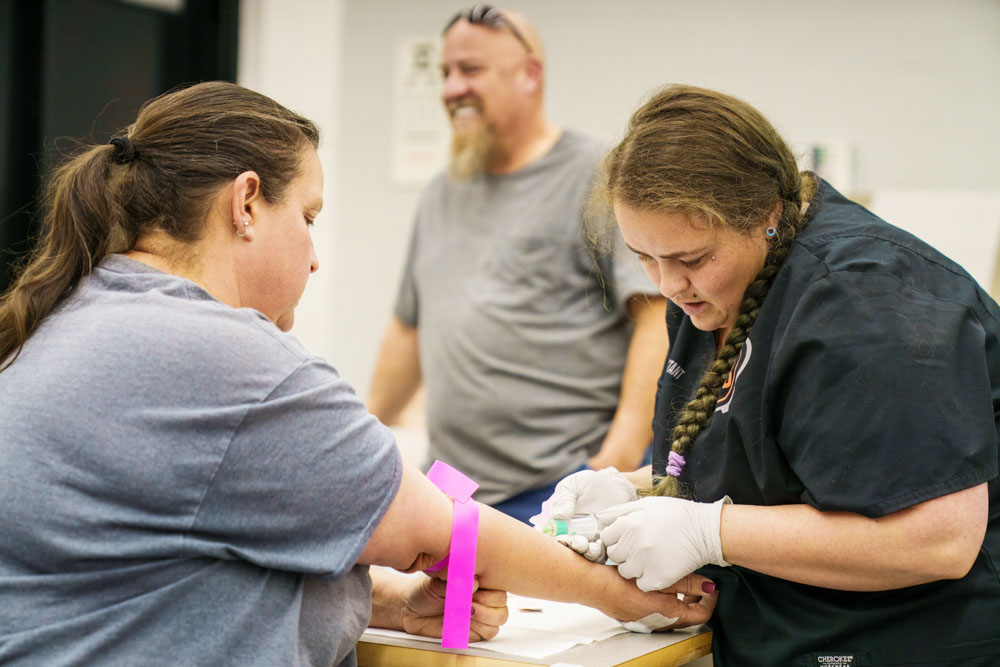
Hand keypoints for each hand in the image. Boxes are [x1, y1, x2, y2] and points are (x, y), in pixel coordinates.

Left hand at [399, 575, 508, 641]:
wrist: (411, 610)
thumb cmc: (426, 590)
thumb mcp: (438, 581)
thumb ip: (457, 582)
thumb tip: (475, 582)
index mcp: (479, 579)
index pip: (498, 583)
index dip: (489, 588)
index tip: (474, 587)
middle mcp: (483, 596)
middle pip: (502, 602)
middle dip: (487, 602)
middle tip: (469, 602)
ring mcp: (481, 614)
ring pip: (500, 617)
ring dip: (485, 615)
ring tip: (467, 611)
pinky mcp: (475, 630)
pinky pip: (489, 632)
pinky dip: (480, 627)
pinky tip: (465, 621)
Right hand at [535, 468, 638, 562]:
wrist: (617, 487)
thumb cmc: (591, 484)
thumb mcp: (574, 484)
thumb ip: (564, 498)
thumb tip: (557, 516)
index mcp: (557, 519)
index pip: (548, 532)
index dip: (549, 538)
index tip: (557, 536)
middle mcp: (569, 532)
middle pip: (563, 545)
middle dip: (566, 546)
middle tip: (571, 541)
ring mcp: (585, 540)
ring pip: (579, 553)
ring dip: (580, 551)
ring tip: (586, 544)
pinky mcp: (601, 545)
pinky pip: (597, 555)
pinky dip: (596, 553)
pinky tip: (598, 544)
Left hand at [598, 496, 730, 591]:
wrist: (705, 531)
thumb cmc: (677, 515)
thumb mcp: (648, 504)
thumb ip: (621, 511)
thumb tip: (599, 516)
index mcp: (630, 523)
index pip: (607, 538)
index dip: (616, 539)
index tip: (626, 540)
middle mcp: (634, 542)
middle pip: (614, 556)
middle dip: (623, 553)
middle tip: (639, 549)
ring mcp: (646, 562)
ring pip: (625, 572)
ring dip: (634, 567)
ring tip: (649, 559)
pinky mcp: (658, 578)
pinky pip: (641, 584)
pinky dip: (647, 580)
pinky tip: (656, 569)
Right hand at [601, 572, 717, 629]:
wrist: (592, 585)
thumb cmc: (620, 581)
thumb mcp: (661, 577)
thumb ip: (687, 582)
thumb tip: (708, 586)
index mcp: (667, 614)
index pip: (701, 614)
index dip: (710, 601)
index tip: (712, 588)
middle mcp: (657, 621)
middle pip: (687, 615)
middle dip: (696, 599)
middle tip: (698, 583)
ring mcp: (644, 619)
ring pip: (671, 613)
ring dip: (679, 598)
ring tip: (677, 580)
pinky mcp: (633, 614)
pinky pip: (656, 610)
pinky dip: (663, 598)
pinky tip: (654, 583)